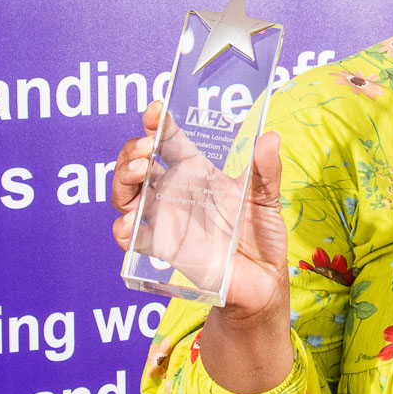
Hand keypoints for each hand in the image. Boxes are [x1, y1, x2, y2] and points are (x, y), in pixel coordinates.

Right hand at [110, 102, 289, 320]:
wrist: (262, 283)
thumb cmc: (262, 236)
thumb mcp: (267, 198)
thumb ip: (267, 170)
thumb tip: (270, 138)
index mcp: (197, 172)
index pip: (167, 140)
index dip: (157, 122)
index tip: (155, 110)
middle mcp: (175, 193)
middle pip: (137, 164)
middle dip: (132, 151)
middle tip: (145, 147)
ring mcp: (165, 220)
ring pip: (126, 195)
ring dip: (122, 180)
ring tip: (137, 173)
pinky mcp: (163, 250)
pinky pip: (131, 239)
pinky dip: (124, 229)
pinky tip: (130, 223)